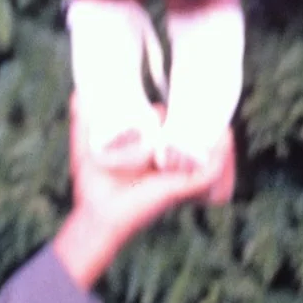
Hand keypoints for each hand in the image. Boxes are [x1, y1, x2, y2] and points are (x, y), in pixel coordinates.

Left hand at [51, 96, 233, 289]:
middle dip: (198, 115)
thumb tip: (78, 93)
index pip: (172, 124)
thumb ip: (83, 120)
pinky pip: (209, 171)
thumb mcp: (86, 145)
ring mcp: (178, 174)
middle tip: (198, 93)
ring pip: (205, 150)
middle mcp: (169, 162)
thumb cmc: (93, 185)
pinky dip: (220, 156)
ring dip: (213, 132)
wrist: (98, 215)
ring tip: (216, 111)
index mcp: (153, 151)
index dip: (174, 108)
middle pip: (192, 133)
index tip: (178, 88)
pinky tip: (225, 138)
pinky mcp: (183, 187)